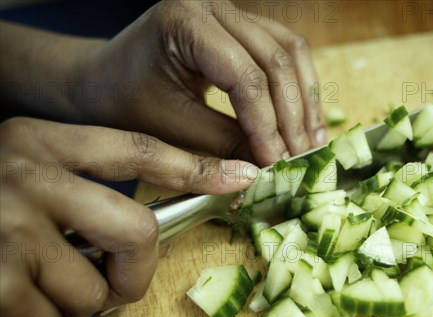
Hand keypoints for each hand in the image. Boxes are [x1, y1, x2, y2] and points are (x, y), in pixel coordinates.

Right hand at [0, 117, 258, 316]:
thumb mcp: (26, 180)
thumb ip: (80, 195)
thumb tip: (147, 231)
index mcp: (42, 144)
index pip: (137, 149)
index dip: (195, 165)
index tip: (241, 177)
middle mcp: (27, 176)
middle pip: (135, 231)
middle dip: (132, 274)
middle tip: (111, 285)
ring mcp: (8, 227)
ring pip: (93, 290)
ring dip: (66, 303)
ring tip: (25, 285)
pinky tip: (2, 303)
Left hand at [73, 0, 325, 165]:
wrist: (103, 80)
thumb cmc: (125, 101)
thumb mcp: (171, 127)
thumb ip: (223, 143)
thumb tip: (271, 166)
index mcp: (186, 21)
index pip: (244, 76)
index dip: (266, 124)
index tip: (276, 162)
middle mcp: (213, 5)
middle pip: (275, 59)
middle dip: (292, 115)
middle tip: (300, 158)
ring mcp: (230, 12)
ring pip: (289, 51)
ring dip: (305, 100)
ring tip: (311, 143)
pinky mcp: (241, 26)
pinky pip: (283, 50)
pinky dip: (298, 87)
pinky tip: (304, 120)